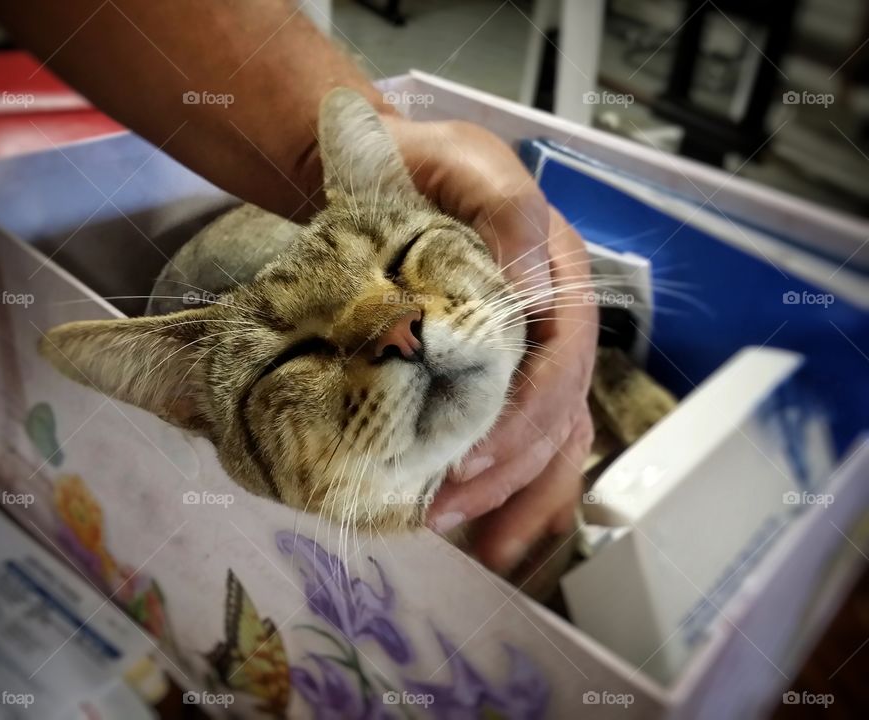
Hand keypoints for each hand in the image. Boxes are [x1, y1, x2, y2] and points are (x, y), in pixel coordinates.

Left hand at [384, 116, 598, 573]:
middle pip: (558, 418)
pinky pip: (515, 441)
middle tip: (448, 515)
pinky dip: (504, 489)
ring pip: (547, 443)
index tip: (467, 462)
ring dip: (517, 501)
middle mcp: (550, 328)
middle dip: (511, 477)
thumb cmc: (421, 164)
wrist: (379, 171)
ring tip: (480, 550)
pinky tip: (481, 529)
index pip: (561, 364)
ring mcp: (525, 357)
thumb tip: (534, 289)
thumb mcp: (466, 161)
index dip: (523, 419)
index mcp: (559, 281)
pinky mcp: (492, 379)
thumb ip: (506, 209)